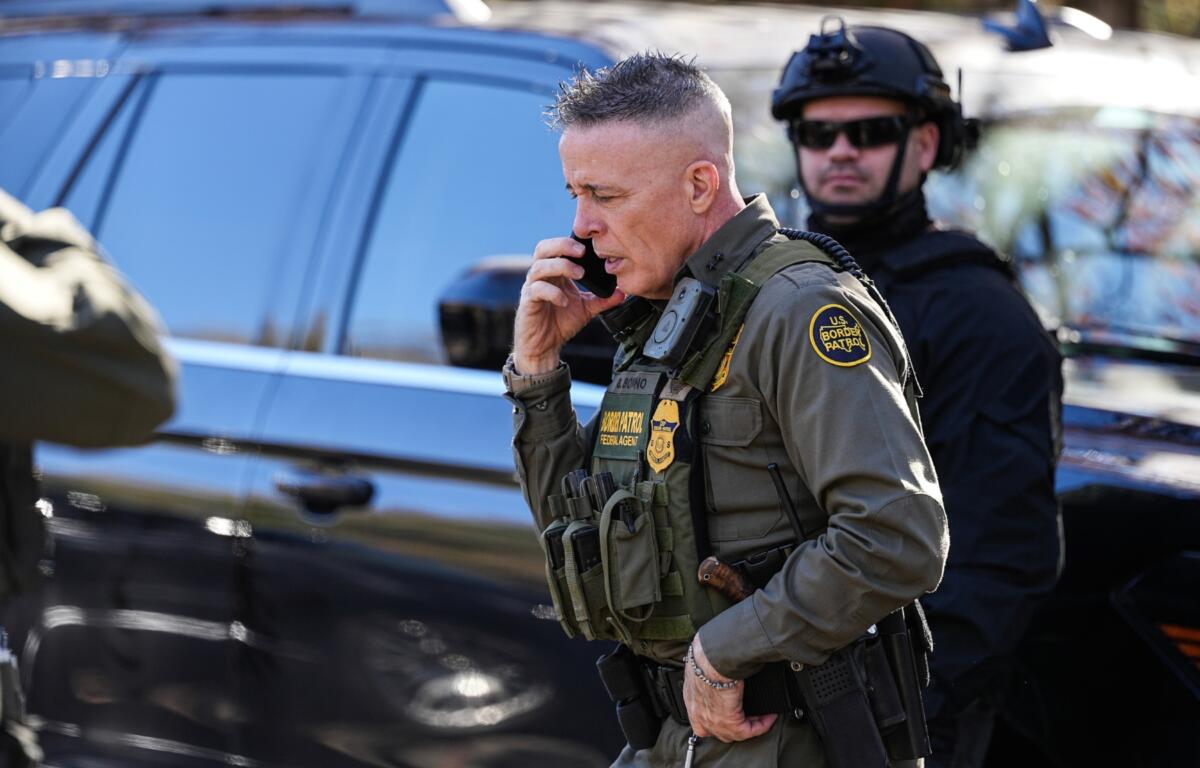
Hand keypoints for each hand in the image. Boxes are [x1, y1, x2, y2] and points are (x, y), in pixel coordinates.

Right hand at [512, 236, 624, 373]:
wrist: (545, 347)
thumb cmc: (561, 323)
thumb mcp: (586, 309)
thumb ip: (603, 299)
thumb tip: (623, 292)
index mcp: (554, 272)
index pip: (556, 247)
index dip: (570, 241)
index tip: (590, 245)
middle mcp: (541, 276)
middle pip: (543, 248)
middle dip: (562, 246)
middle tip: (582, 252)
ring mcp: (532, 288)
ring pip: (539, 266)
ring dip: (560, 266)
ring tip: (579, 274)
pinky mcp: (528, 303)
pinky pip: (536, 290)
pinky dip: (552, 292)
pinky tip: (564, 301)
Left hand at [682, 636, 777, 742]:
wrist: (712, 659)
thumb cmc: (708, 656)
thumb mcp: (703, 667)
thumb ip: (709, 675)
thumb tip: (721, 671)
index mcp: (691, 699)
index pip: (701, 721)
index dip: (718, 719)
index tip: (733, 710)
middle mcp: (699, 714)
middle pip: (718, 731)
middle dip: (736, 725)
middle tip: (751, 714)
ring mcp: (712, 721)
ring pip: (734, 733)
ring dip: (750, 725)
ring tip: (763, 715)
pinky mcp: (729, 722)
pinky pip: (748, 731)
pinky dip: (761, 725)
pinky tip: (770, 716)